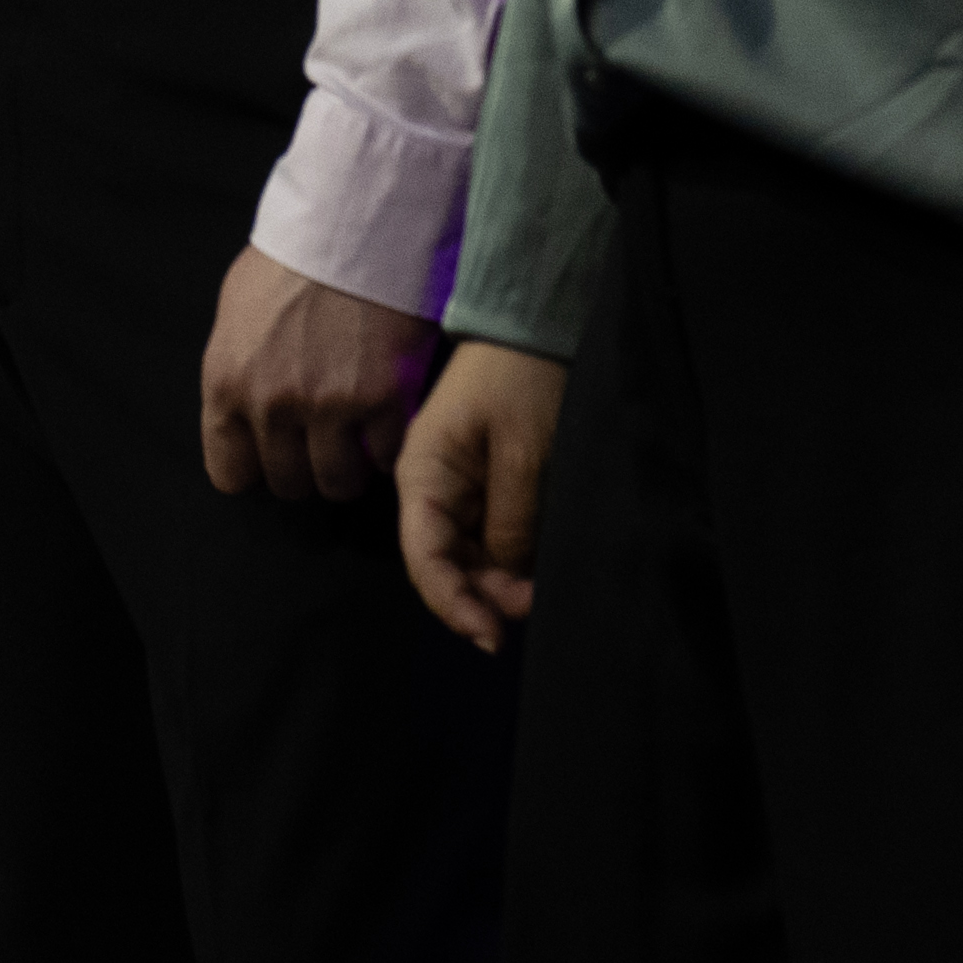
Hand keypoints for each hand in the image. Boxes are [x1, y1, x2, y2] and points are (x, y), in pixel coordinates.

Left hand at [196, 248, 435, 507]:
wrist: (355, 222)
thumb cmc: (294, 257)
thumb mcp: (237, 310)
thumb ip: (237, 369)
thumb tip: (243, 412)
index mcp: (226, 381)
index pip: (230, 472)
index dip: (256, 467)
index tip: (275, 455)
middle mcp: (271, 404)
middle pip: (288, 482)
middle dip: (306, 465)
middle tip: (324, 437)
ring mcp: (329, 408)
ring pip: (338, 483)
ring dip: (350, 463)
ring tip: (358, 432)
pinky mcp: (383, 403)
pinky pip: (385, 458)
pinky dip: (388, 443)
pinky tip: (387, 414)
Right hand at [399, 338, 561, 643]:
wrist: (533, 325)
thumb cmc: (523, 380)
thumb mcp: (524, 453)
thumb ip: (511, 522)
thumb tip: (504, 576)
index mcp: (423, 474)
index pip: (424, 557)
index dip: (453, 604)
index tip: (493, 636)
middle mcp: (431, 487)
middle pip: (445, 563)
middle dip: (484, 596)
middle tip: (534, 607)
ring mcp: (456, 487)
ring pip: (468, 556)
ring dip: (499, 583)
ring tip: (539, 592)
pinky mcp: (483, 484)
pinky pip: (488, 536)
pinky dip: (510, 560)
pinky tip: (535, 571)